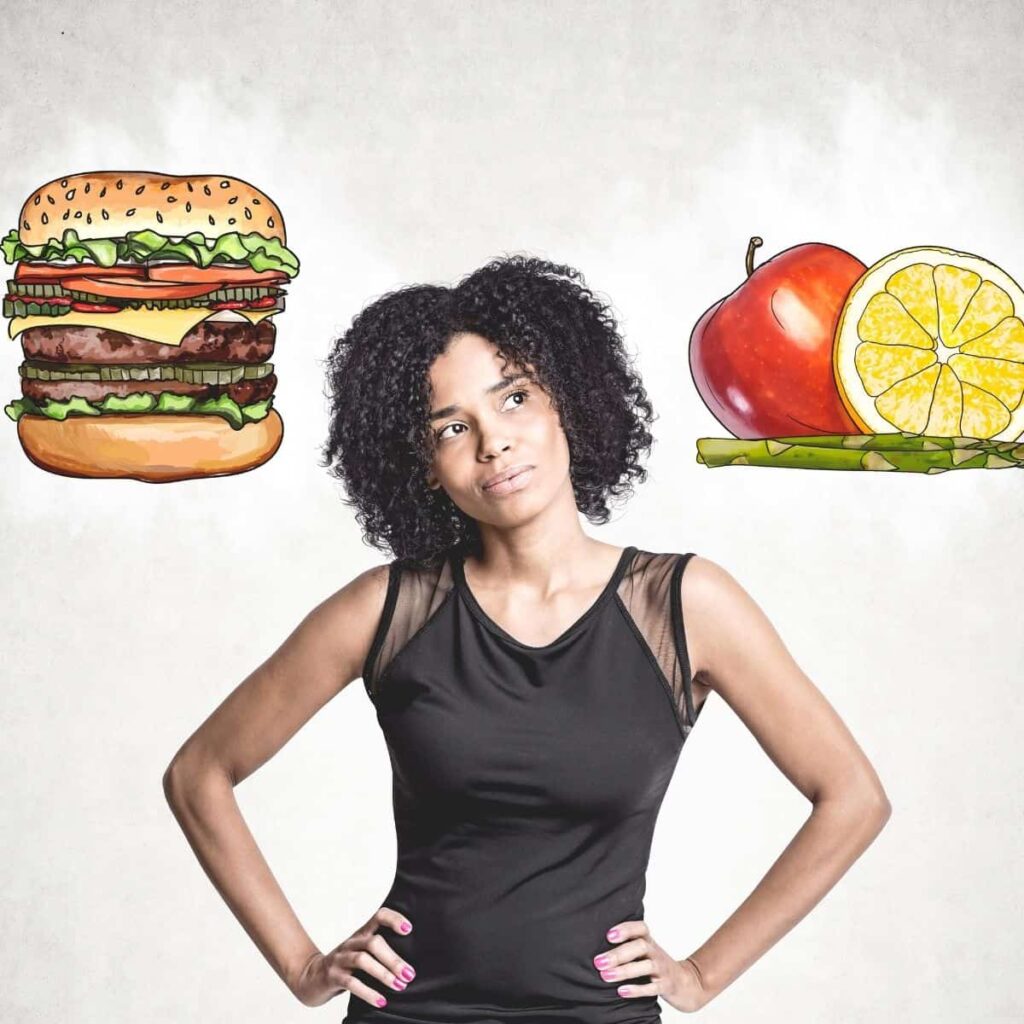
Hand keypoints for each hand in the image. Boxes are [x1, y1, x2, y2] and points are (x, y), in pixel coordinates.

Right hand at [290, 906, 416, 1008]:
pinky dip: (369, 992)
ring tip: (399, 986)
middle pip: (373, 943)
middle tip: (409, 974)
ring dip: (384, 974)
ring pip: (363, 960)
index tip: (409, 929)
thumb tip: (409, 965)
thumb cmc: (344, 966)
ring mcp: (340, 959)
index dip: (393, 919)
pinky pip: (352, 983)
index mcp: (361, 934)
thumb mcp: (360, 954)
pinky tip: (382, 1001)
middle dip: (393, 959)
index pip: (378, 916)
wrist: (311, 978)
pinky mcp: (333, 976)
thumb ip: (379, 953)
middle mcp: (351, 943)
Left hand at [592, 919, 706, 1013]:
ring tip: (605, 976)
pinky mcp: (666, 986)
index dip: (625, 929)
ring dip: (624, 971)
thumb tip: (594, 947)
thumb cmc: (657, 965)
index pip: (640, 928)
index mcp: (649, 941)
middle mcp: (655, 952)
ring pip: (645, 966)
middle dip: (618, 954)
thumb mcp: (645, 951)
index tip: (608, 935)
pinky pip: (652, 987)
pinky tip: (621, 991)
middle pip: (639, 947)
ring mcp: (662, 969)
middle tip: (598, 961)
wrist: (686, 983)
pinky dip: (636, 989)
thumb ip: (627, 946)